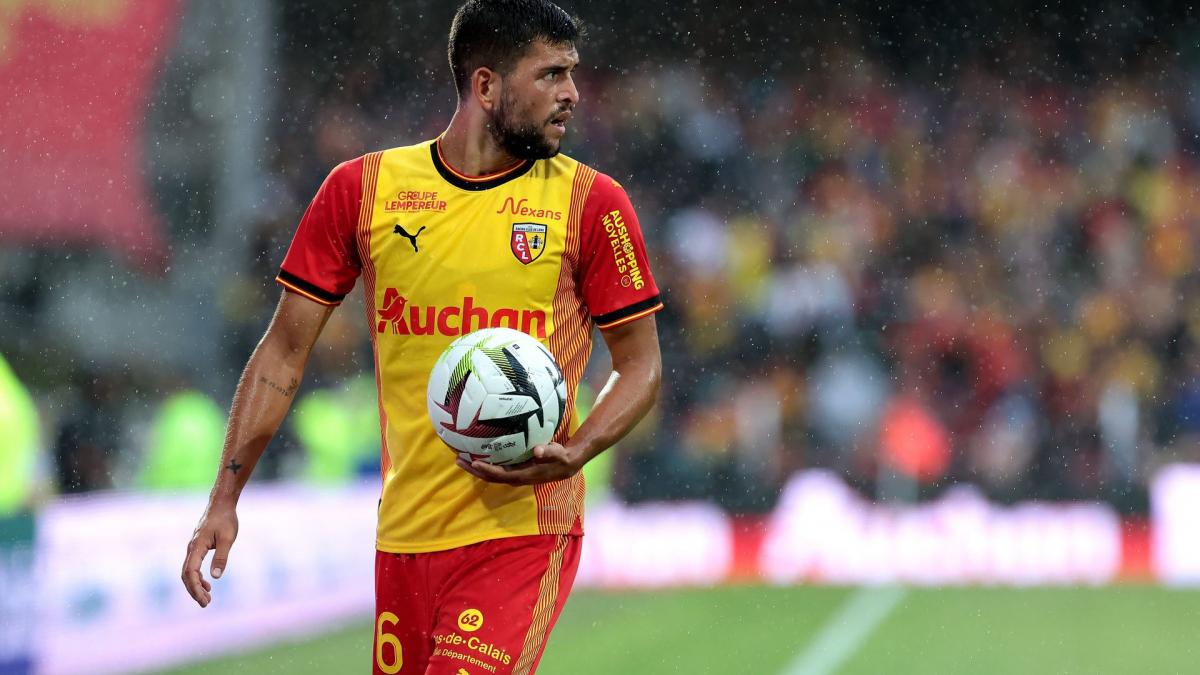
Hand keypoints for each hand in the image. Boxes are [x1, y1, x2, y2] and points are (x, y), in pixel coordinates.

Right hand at [181, 503, 238, 607]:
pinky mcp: (198, 547)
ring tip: (207, 598)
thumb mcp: (227, 539)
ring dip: (196, 586)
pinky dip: (198, 577)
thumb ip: (221, 557)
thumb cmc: (226, 520)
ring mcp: (193, 548)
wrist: (221, 505)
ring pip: (188, 572)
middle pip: (186, 575)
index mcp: (196, 547)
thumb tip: (216, 576)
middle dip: (194, 591)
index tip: (204, 600)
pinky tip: (208, 584)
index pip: (190, 573)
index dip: (195, 588)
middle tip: (205, 604)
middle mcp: (191, 549)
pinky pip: (193, 566)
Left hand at [457, 442, 582, 484]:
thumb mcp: (557, 454)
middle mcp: (516, 478)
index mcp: (524, 475)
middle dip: (475, 470)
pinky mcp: (514, 470)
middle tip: (459, 460)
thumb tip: (537, 451)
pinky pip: (496, 470)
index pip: (502, 475)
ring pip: (491, 475)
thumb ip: (548, 452)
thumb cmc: (561, 458)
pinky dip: (484, 465)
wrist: (566, 465)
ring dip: (476, 469)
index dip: (488, 471)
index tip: (475, 463)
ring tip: (461, 459)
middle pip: (491, 478)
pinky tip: (476, 456)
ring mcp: (514, 475)